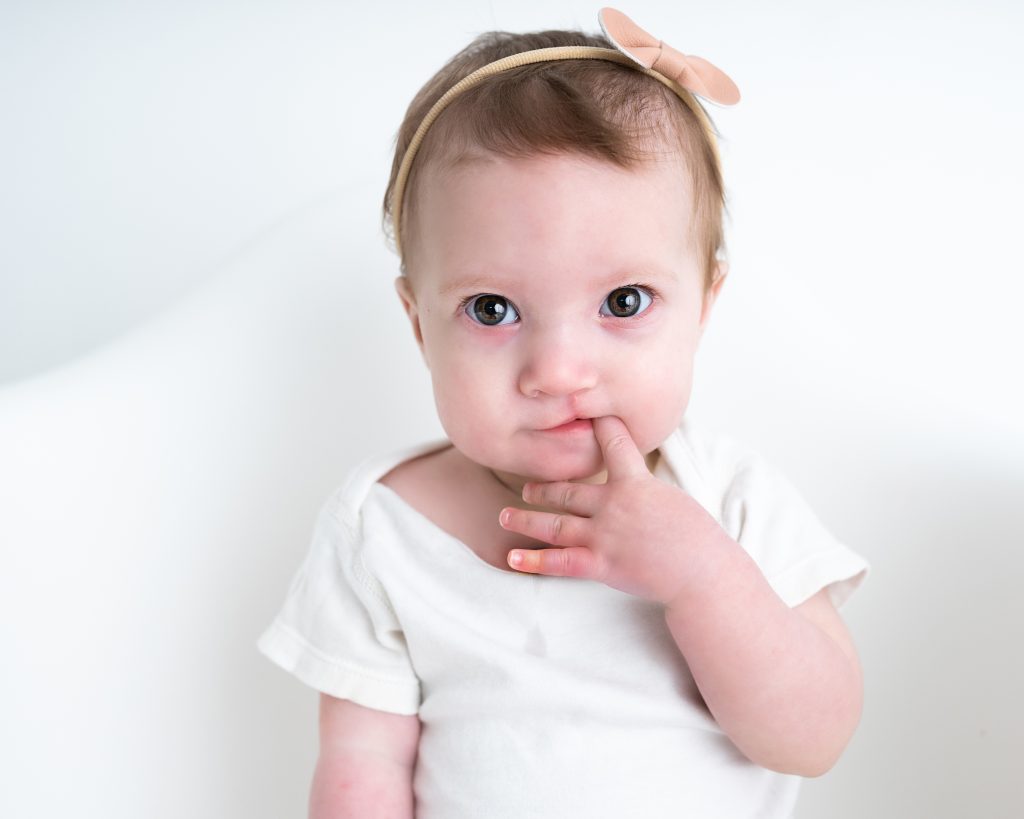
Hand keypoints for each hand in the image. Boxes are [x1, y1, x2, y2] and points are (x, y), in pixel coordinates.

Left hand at [499, 416, 727, 604]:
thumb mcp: (674, 502)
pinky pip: (560, 561)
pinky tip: (513, 559)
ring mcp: (604, 534)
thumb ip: (648, 492)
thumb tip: (640, 488)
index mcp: (637, 484)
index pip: (614, 445)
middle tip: (525, 487)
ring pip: (555, 523)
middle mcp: (614, 504)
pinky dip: (534, 561)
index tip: (585, 415)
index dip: (599, 427)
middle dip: (543, 488)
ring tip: (506, 515)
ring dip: (526, 519)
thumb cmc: (698, 540)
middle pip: (568, 491)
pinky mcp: (601, 563)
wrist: (703, 572)